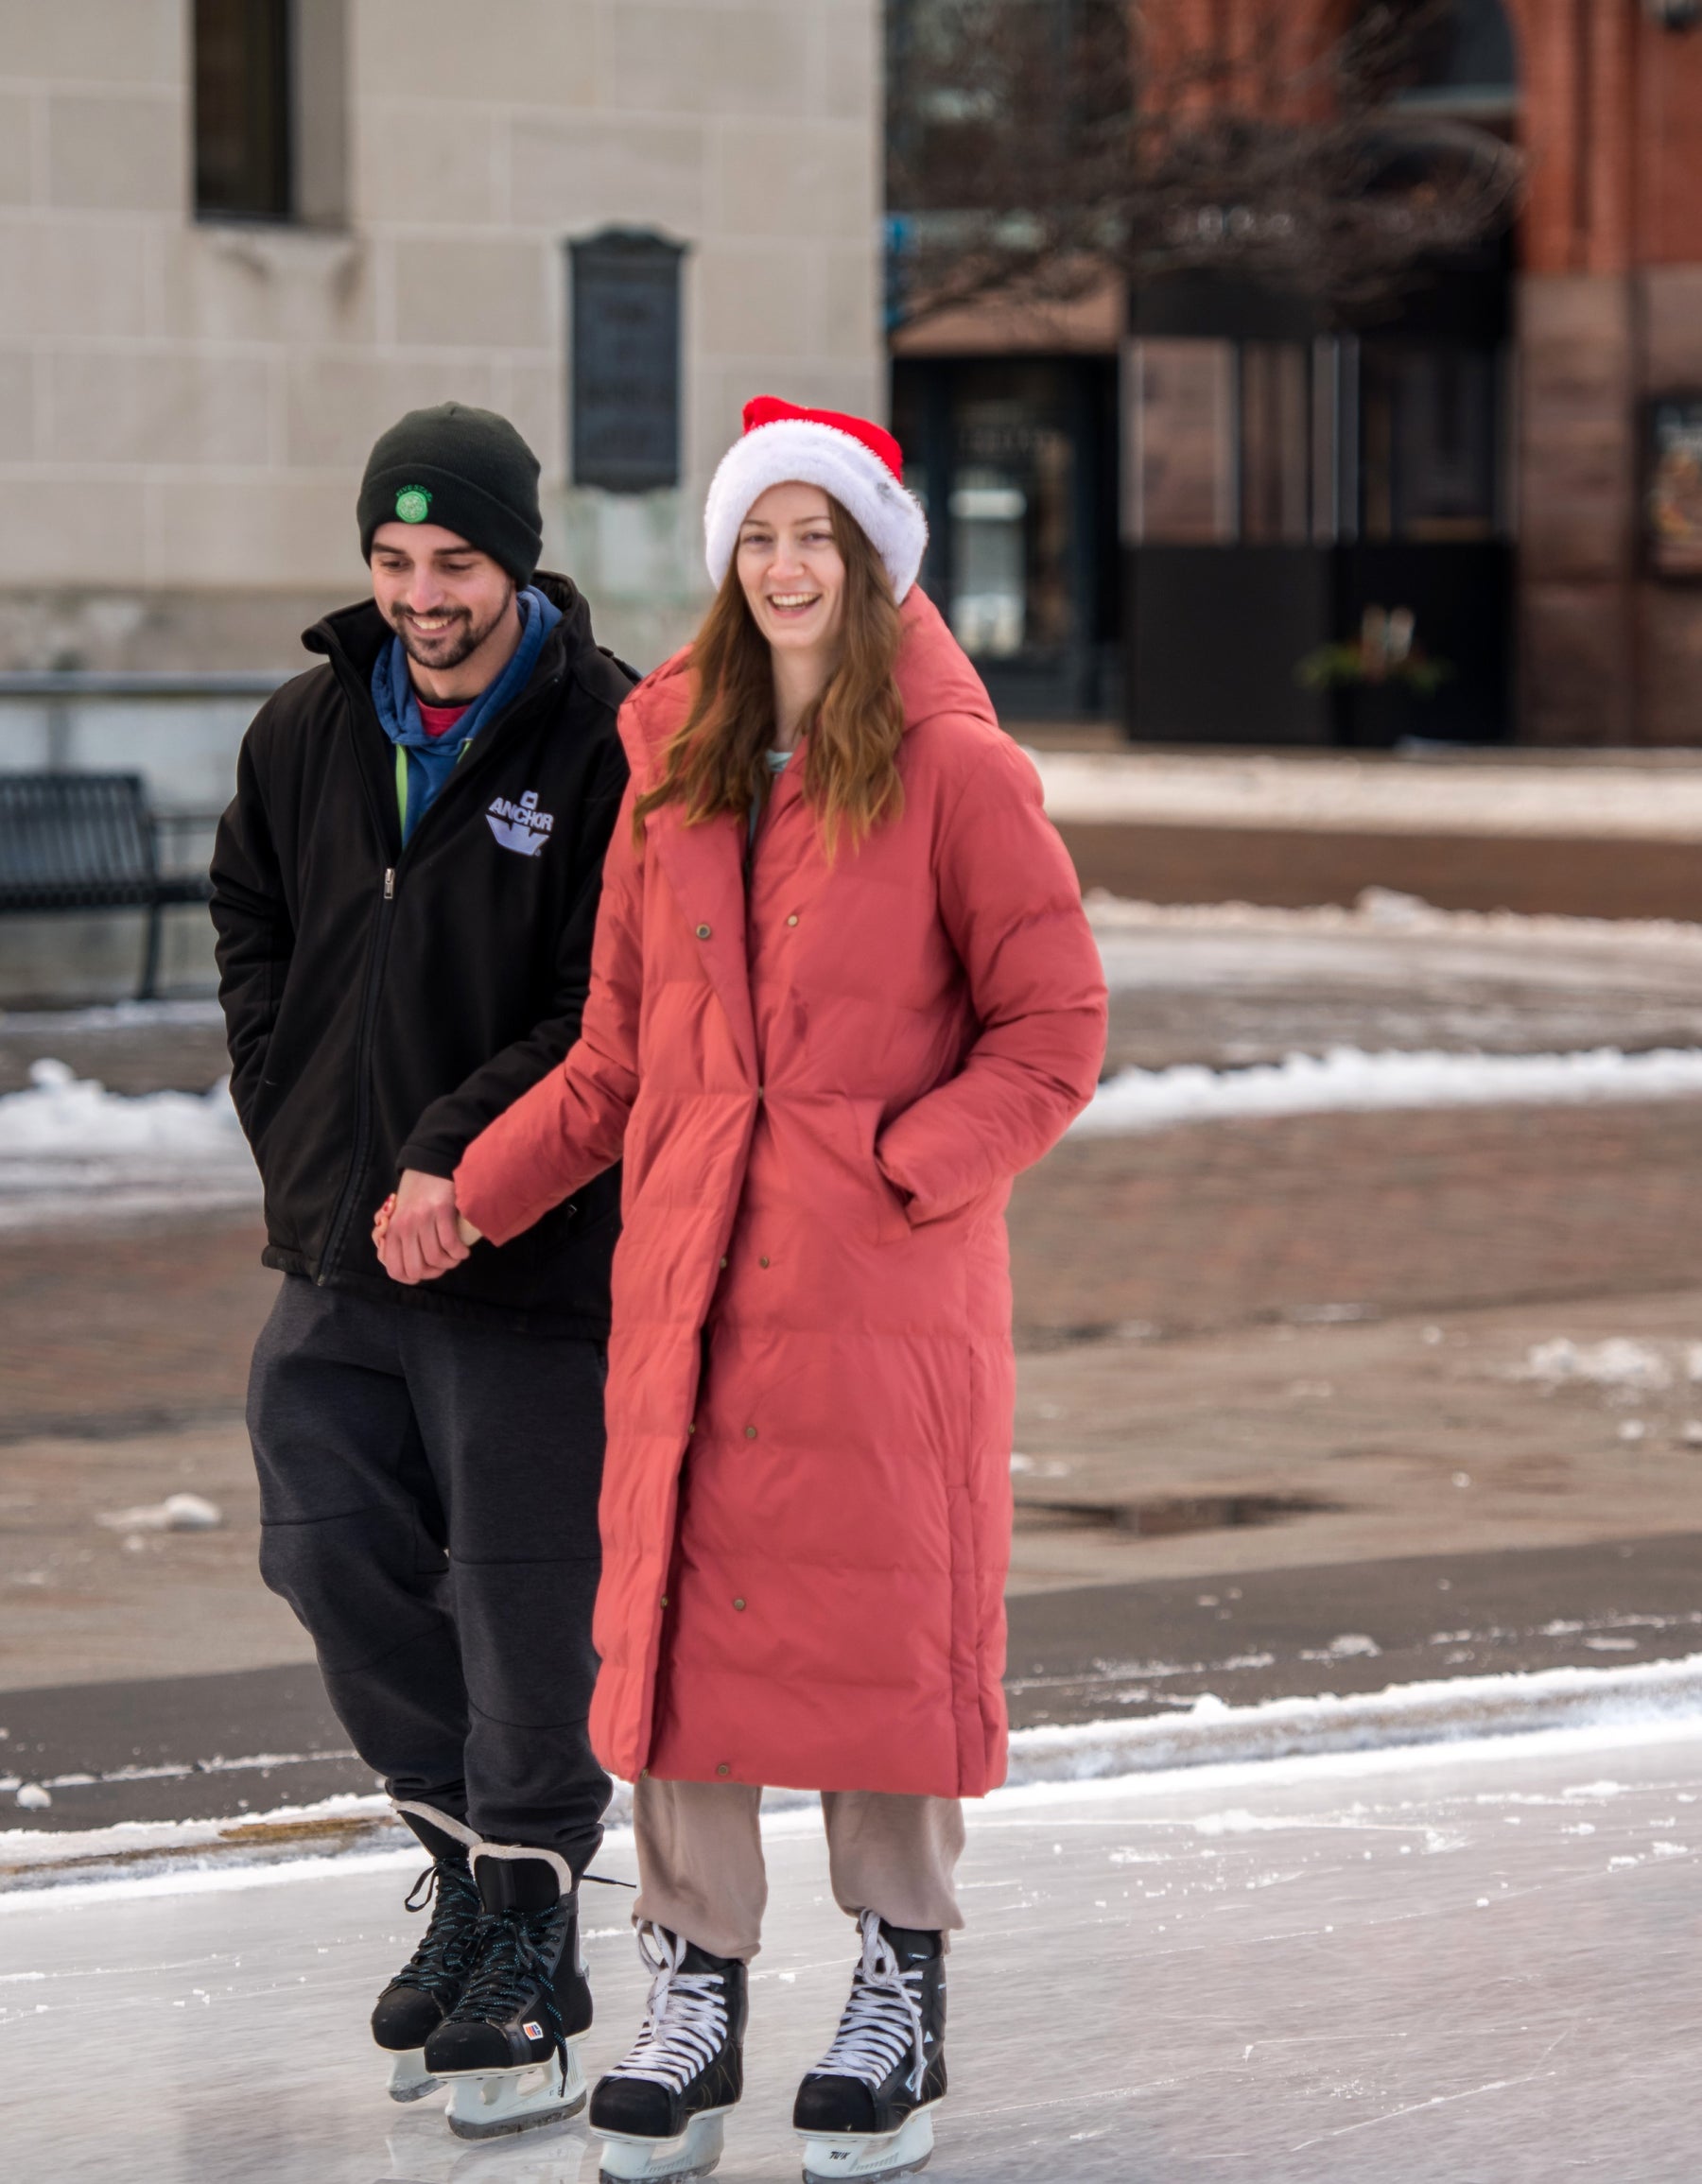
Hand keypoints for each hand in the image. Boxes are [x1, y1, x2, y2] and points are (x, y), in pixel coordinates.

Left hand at [376, 1170, 476, 1284]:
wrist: (430, 1166)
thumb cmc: (416, 1195)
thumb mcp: (399, 1218)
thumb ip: (397, 1240)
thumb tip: (404, 1267)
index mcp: (391, 1232)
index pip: (395, 1270)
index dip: (412, 1278)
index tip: (426, 1272)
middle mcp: (404, 1227)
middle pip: (416, 1268)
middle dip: (434, 1273)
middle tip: (444, 1265)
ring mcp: (422, 1219)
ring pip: (435, 1258)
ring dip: (450, 1263)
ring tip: (456, 1257)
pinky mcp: (441, 1210)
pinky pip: (450, 1243)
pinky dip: (459, 1253)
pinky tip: (463, 1250)